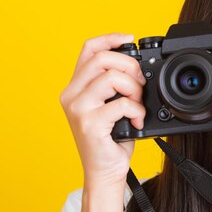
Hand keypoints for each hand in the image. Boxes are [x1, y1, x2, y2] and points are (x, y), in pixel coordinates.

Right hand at [60, 33, 146, 189]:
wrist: (104, 172)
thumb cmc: (110, 140)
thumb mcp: (109, 105)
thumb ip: (114, 84)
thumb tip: (136, 65)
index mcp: (75, 87)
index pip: (88, 49)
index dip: (110, 38)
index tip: (130, 39)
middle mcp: (71, 95)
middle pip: (102, 59)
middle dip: (130, 67)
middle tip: (139, 85)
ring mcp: (78, 109)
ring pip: (112, 77)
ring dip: (134, 89)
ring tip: (137, 105)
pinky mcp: (89, 123)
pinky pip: (121, 104)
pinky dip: (137, 111)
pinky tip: (136, 122)